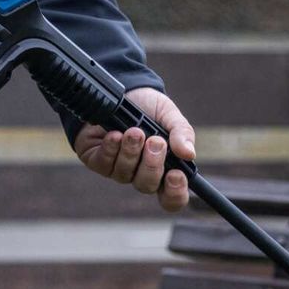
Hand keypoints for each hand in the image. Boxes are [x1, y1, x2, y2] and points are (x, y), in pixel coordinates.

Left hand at [74, 87, 195, 212]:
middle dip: (152, 164)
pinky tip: (115, 134)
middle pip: (147, 186)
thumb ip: (182, 133)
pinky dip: (111, 148)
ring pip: (125, 174)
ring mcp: (119, 169)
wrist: (122, 91)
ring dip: (131, 152)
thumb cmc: (148, 108)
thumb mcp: (170, 115)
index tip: (176, 175)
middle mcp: (141, 173)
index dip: (175, 193)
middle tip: (155, 142)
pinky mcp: (99, 161)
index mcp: (163, 169)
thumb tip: (189, 154)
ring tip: (134, 131)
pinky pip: (105, 164)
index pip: (171, 196)